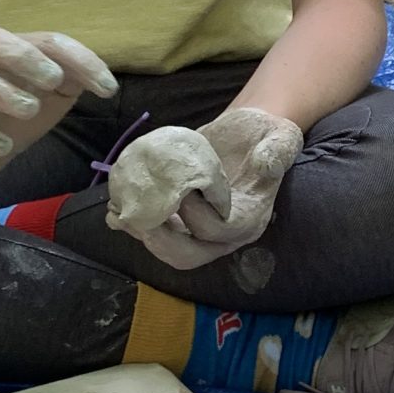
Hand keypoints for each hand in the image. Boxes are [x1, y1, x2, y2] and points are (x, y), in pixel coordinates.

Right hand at [0, 25, 116, 180]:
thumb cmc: (18, 107)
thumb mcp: (53, 92)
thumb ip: (75, 78)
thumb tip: (102, 80)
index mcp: (11, 51)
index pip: (45, 40)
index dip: (78, 58)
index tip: (107, 88)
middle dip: (23, 56)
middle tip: (54, 79)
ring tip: (30, 110)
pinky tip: (4, 146)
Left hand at [106, 107, 302, 268]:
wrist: (246, 137)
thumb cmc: (264, 138)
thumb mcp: (280, 139)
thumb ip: (277, 152)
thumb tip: (267, 160)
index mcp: (249, 219)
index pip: (219, 231)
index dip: (197, 216)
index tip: (182, 189)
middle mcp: (223, 235)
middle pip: (189, 255)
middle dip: (161, 241)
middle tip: (141, 217)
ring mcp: (198, 232)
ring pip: (166, 248)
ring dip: (140, 234)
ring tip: (119, 212)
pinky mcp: (178, 222)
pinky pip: (153, 234)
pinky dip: (131, 225)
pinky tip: (113, 210)